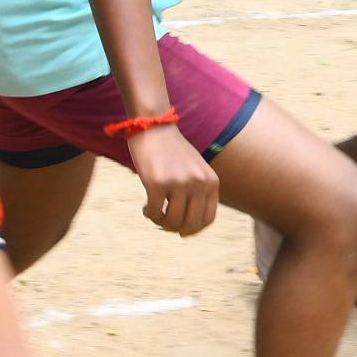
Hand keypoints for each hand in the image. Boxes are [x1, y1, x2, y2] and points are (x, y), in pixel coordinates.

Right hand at [126, 120, 218, 234]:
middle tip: (164, 223)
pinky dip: (149, 215)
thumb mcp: (196, 170)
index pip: (207, 219)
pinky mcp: (156, 183)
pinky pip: (153, 213)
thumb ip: (198, 193)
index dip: (194, 229)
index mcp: (211, 182)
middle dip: (175, 229)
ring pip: (171, 222)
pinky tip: (145, 207)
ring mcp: (178, 183)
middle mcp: (198, 183)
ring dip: (160, 222)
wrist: (154, 126)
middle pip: (189, 224)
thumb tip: (186, 228)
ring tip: (154, 213)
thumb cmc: (173, 151)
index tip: (181, 230)